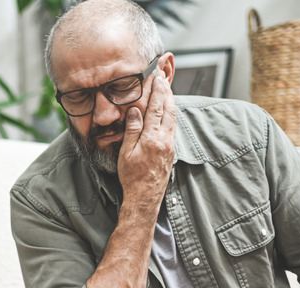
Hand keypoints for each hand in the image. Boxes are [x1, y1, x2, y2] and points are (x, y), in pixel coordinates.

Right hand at [117, 72, 175, 206]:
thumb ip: (132, 129)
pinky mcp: (171, 151)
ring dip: (170, 102)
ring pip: (173, 118)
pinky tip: (168, 111)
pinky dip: (171, 114)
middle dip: (167, 92)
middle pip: (168, 109)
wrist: (144, 196)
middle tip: (164, 78)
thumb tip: (135, 109)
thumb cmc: (132, 177)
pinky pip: (172, 127)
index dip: (157, 91)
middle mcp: (165, 140)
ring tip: (167, 90)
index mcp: (152, 138)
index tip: (157, 78)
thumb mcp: (126, 152)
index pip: (156, 108)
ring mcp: (170, 145)